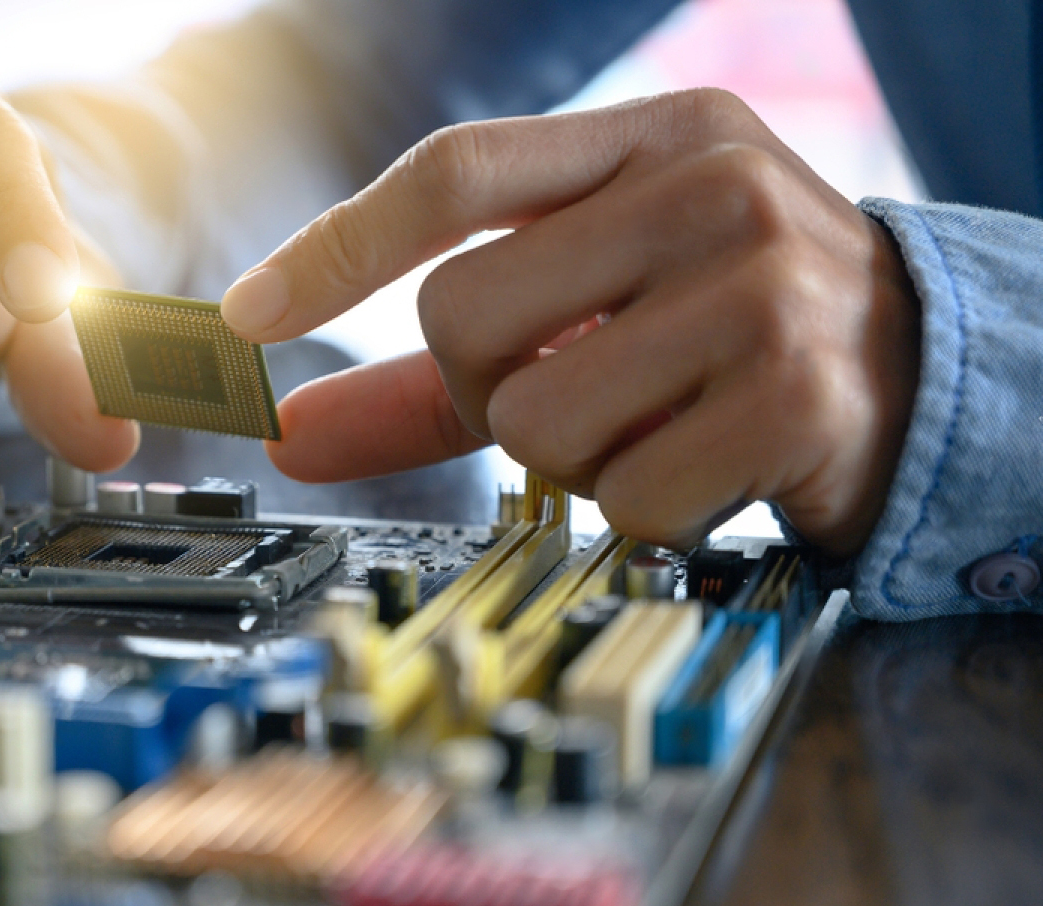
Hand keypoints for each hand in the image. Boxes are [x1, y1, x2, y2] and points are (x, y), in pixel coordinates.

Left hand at [222, 89, 919, 554]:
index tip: (245, 313)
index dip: (335, 246)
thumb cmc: (725, 329)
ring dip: (574, 456)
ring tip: (657, 423)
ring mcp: (760, 288)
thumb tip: (289, 435)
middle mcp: (709, 188)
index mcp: (652, 138)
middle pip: (463, 316)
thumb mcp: (597, 308)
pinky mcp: (794, 397)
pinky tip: (707, 468)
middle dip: (490, 388)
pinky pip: (626, 496)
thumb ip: (430, 375)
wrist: (918, 373)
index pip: (456, 172)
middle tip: (577, 390)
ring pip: (535, 420)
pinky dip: (644, 510)